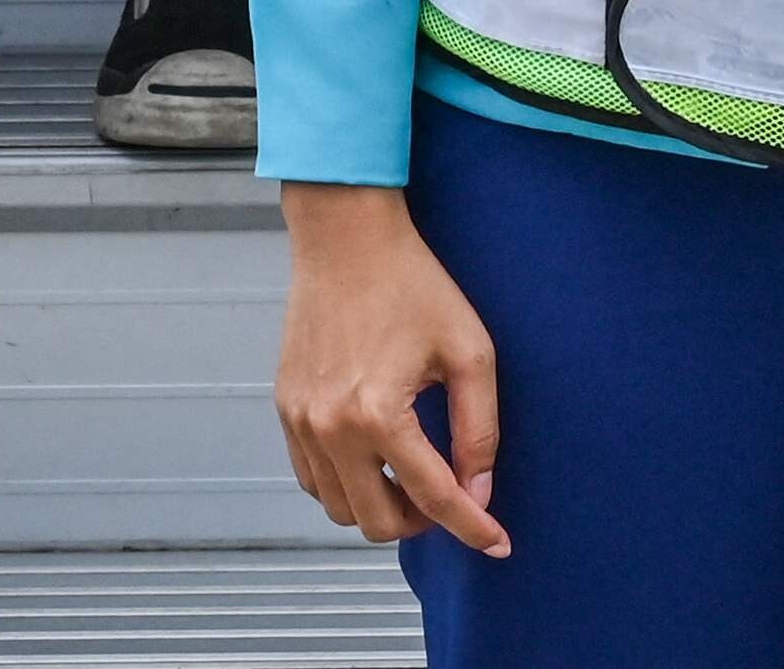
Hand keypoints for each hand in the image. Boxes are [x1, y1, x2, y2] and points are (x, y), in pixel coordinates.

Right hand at [273, 185, 508, 556]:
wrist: (346, 240)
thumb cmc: (413, 284)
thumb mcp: (470, 350)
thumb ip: (479, 429)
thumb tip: (479, 490)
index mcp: (378, 413)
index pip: (434, 498)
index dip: (472, 527)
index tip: (498, 544)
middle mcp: (329, 427)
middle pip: (376, 522)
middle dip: (421, 521)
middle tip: (451, 494)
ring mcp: (299, 422)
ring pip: (339, 509)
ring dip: (380, 507)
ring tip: (414, 475)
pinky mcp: (285, 410)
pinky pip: (312, 479)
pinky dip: (346, 485)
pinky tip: (376, 458)